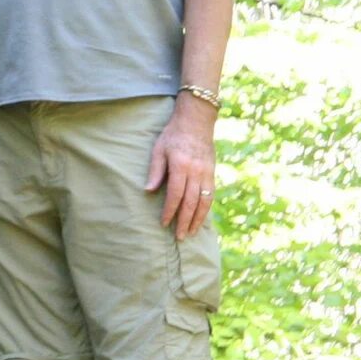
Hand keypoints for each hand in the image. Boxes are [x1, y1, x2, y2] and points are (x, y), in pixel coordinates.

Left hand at [145, 105, 218, 238]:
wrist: (197, 122)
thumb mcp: (159, 149)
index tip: (164, 223)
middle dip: (185, 221)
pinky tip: (201, 218)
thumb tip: (148, 191)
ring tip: (191, 233)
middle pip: (191, 202)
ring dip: (198, 219)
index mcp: (181, 166)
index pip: (175, 194)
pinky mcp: (212, 173)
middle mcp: (196, 172)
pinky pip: (211, 195)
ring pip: (204, 202)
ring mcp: (207, 173)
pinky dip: (206, 209)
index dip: (170, 210)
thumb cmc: (173, 135)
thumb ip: (155, 171)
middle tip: (180, 237)